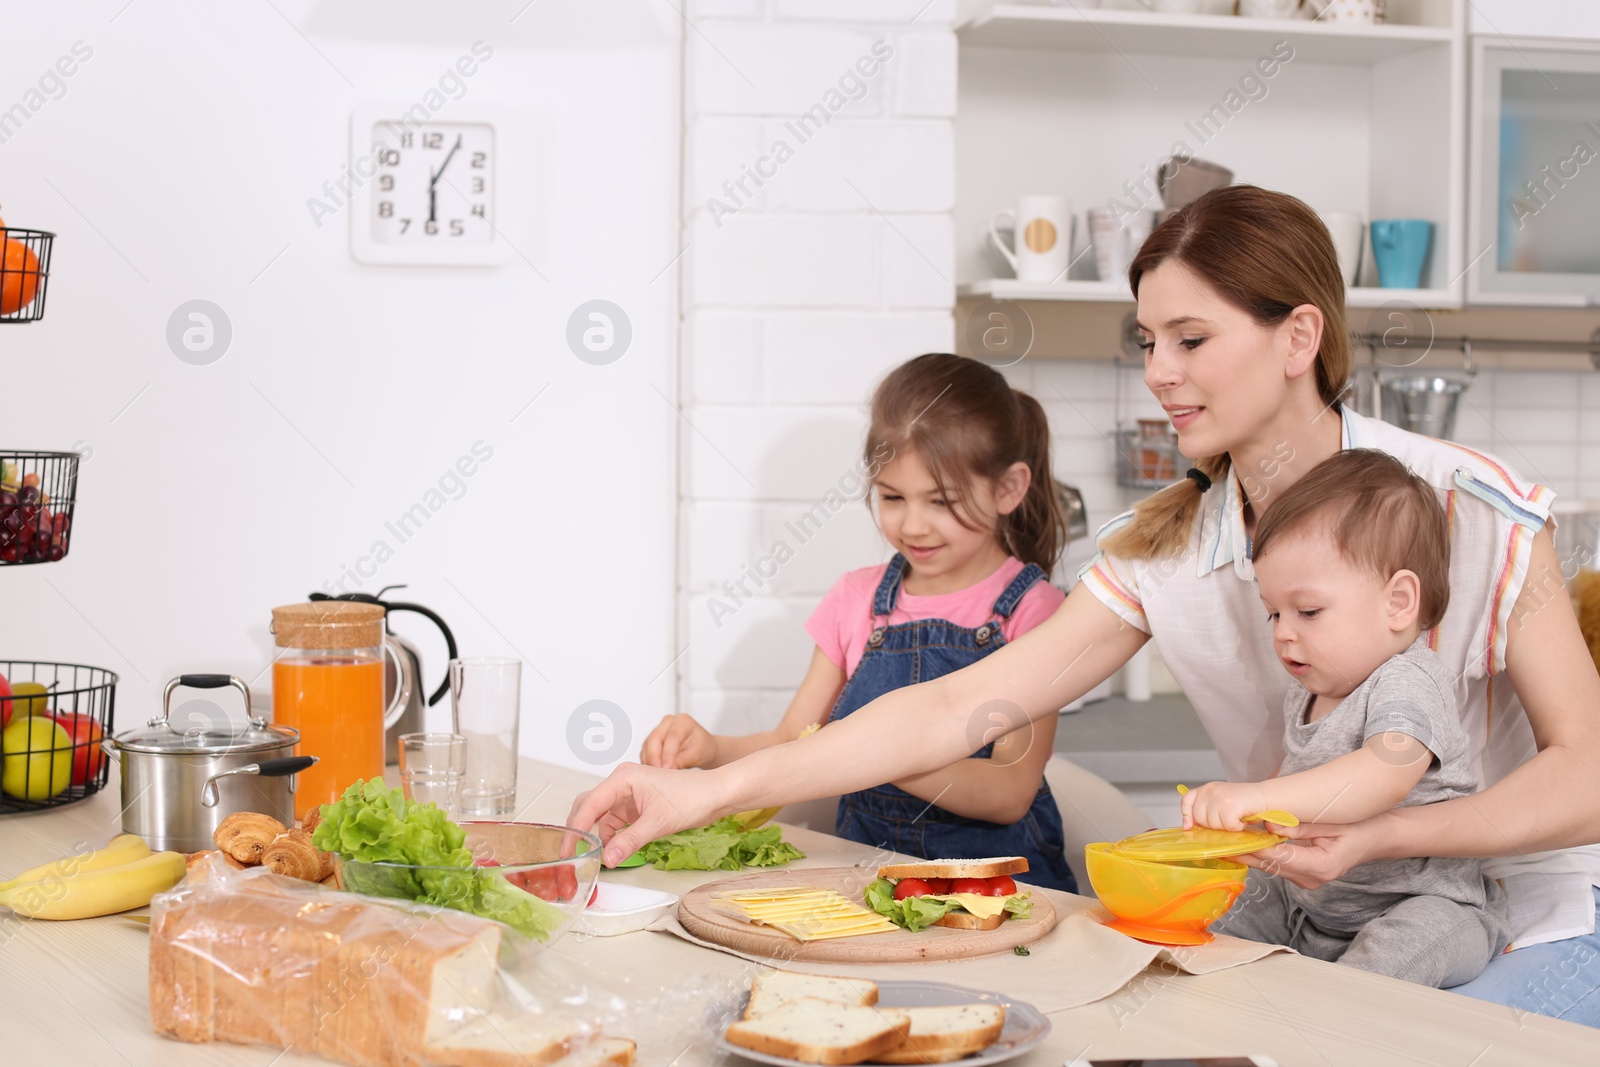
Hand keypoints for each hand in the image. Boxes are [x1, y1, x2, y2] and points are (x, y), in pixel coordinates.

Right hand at [564, 762, 719, 866]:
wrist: (714, 794)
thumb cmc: (691, 798)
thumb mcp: (658, 823)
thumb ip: (630, 841)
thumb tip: (607, 859)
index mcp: (623, 778)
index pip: (589, 803)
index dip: (575, 828)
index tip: (567, 850)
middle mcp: (621, 783)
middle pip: (588, 806)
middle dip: (578, 830)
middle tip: (570, 855)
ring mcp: (627, 794)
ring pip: (599, 815)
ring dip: (594, 835)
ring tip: (589, 857)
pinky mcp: (635, 805)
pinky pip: (613, 821)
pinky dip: (609, 836)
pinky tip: (610, 851)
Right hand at [640, 713, 717, 769]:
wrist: (702, 748)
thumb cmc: (702, 747)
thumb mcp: (697, 754)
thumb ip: (683, 760)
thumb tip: (668, 768)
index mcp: (683, 721)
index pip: (671, 737)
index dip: (667, 753)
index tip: (667, 768)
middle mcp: (668, 723)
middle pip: (654, 739)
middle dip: (654, 758)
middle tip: (657, 775)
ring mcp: (658, 731)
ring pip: (647, 746)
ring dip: (649, 762)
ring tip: (655, 777)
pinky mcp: (651, 742)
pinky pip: (645, 752)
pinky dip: (647, 763)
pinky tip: (652, 773)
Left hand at [1182, 780, 1270, 830]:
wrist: (1266, 796)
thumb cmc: (1245, 803)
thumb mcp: (1221, 802)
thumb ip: (1207, 809)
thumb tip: (1191, 826)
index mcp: (1206, 789)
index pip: (1187, 801)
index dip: (1187, 815)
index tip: (1189, 826)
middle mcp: (1209, 790)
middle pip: (1199, 819)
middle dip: (1214, 825)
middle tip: (1229, 819)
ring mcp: (1218, 797)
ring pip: (1213, 825)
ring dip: (1227, 826)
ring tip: (1237, 817)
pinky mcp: (1229, 806)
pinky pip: (1227, 826)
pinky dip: (1237, 827)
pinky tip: (1243, 819)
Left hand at [1233, 817, 1381, 888]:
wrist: (1378, 837)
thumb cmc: (1360, 826)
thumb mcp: (1332, 823)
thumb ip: (1301, 826)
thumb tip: (1269, 825)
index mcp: (1321, 867)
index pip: (1279, 857)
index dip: (1253, 846)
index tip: (1231, 836)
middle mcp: (1311, 878)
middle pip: (1269, 863)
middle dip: (1243, 848)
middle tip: (1216, 835)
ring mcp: (1305, 880)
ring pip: (1269, 865)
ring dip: (1248, 850)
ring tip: (1222, 835)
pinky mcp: (1301, 875)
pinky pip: (1275, 863)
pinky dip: (1260, 850)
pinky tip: (1242, 838)